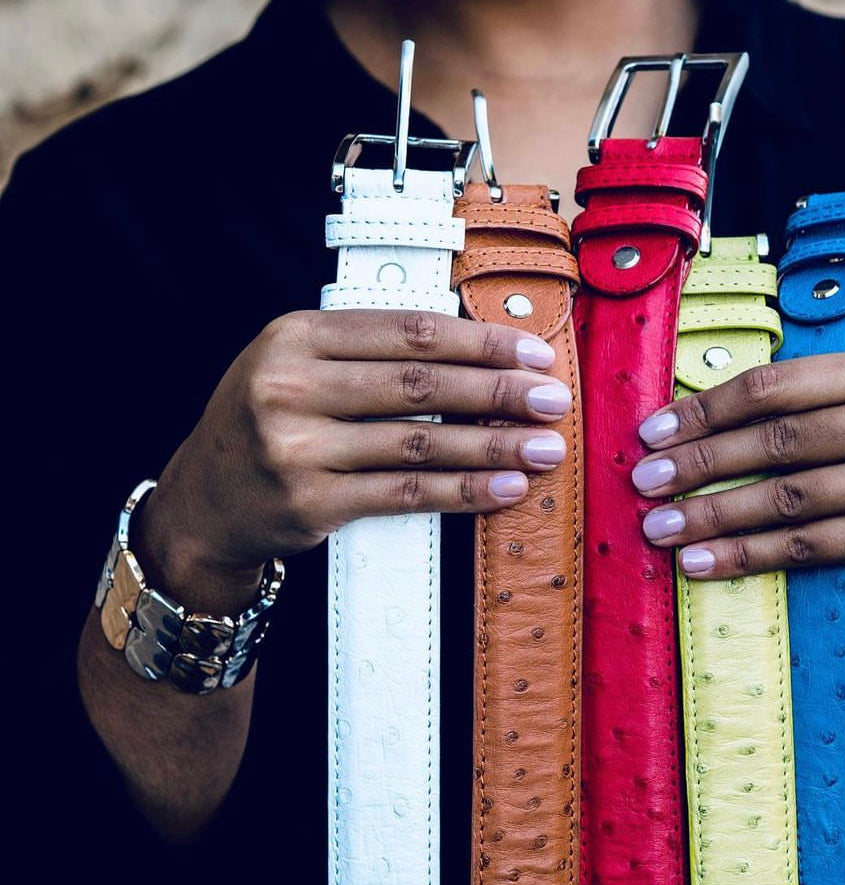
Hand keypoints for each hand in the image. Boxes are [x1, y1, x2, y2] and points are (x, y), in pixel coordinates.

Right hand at [138, 308, 571, 596]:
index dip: (480, 341)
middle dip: (499, 391)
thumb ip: (369, 352)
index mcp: (295, 335)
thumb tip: (477, 353)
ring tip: (544, 448)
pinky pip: (405, 495)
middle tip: (552, 399)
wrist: (202, 503)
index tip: (533, 352)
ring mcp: (297, 447)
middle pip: (420, 384)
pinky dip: (462, 492)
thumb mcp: (297, 365)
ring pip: (420, 443)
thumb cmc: (266, 423)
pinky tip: (505, 489)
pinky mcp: (310, 504)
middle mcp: (290, 385)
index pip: (408, 331)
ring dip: (494, 446)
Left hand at [633, 351, 844, 588]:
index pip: (776, 385)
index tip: (653, 431)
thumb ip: (805, 402)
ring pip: (787, 498)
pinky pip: (805, 546)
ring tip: (659, 527)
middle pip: (777, 440)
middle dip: (699, 463)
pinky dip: (747, 555)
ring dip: (713, 515)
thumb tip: (691, 421)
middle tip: (643, 481)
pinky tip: (703, 562)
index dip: (706, 409)